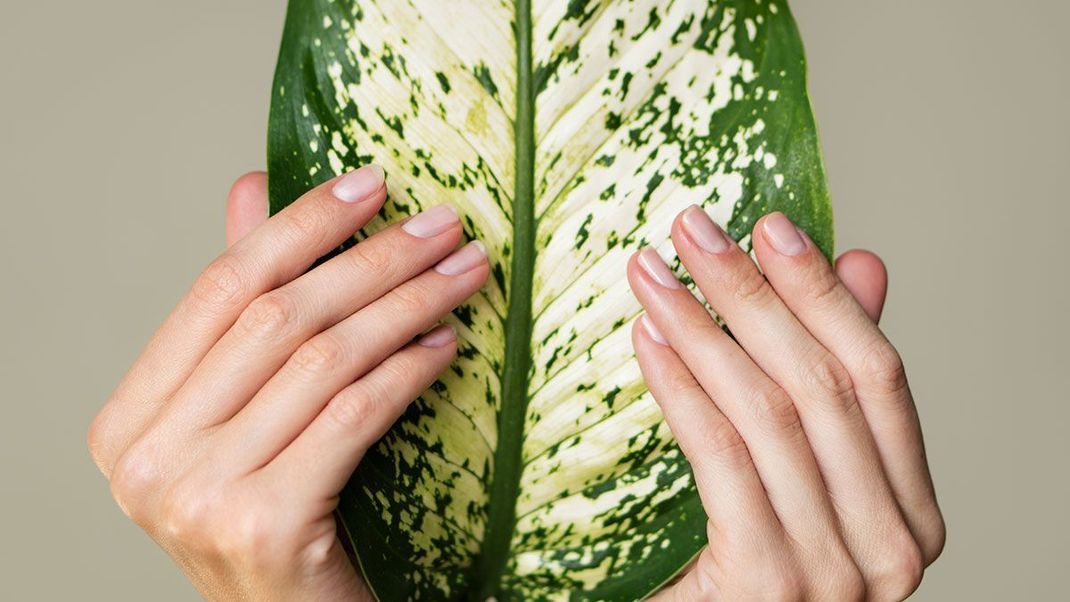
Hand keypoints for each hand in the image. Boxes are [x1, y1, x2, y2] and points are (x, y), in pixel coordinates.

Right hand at [88, 167, 488, 600]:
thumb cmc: (280, 520)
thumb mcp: (249, 417)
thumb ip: (244, 313)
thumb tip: (250, 187)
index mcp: (130, 420)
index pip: (219, 288)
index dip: (300, 224)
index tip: (372, 183)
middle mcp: (147, 459)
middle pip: (276, 317)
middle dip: (373, 258)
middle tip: (445, 223)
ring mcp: (198, 497)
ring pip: (322, 360)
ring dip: (407, 305)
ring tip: (464, 274)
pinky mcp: (265, 527)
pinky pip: (354, 416)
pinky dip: (408, 370)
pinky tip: (447, 344)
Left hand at [629, 207, 944, 600]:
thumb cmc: (753, 570)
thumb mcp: (805, 478)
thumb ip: (837, 384)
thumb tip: (862, 263)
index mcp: (912, 513)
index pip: (879, 375)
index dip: (824, 293)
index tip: (770, 227)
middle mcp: (890, 546)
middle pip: (822, 384)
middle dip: (752, 293)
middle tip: (693, 229)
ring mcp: (833, 569)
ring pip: (768, 413)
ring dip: (702, 328)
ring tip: (652, 274)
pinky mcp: (766, 580)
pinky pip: (719, 456)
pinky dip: (681, 388)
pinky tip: (647, 340)